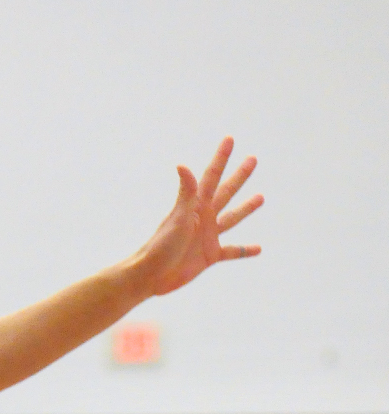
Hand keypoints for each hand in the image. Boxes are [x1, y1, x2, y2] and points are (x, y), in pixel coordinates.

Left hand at [126, 137, 262, 296]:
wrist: (151, 274)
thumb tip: (182, 165)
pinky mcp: (210, 256)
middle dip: (239, 176)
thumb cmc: (162, 245)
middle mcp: (204, 218)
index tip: (229, 139)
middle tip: (252, 159)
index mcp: (196, 206)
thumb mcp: (178, 216)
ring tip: (260, 197)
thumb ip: (186, 192)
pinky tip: (258, 249)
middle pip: (226, 192)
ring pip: (232, 218)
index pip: (211, 176)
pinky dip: (244, 250)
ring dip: (246, 208)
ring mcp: (208, 236)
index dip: (221, 157)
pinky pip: (232, 251)